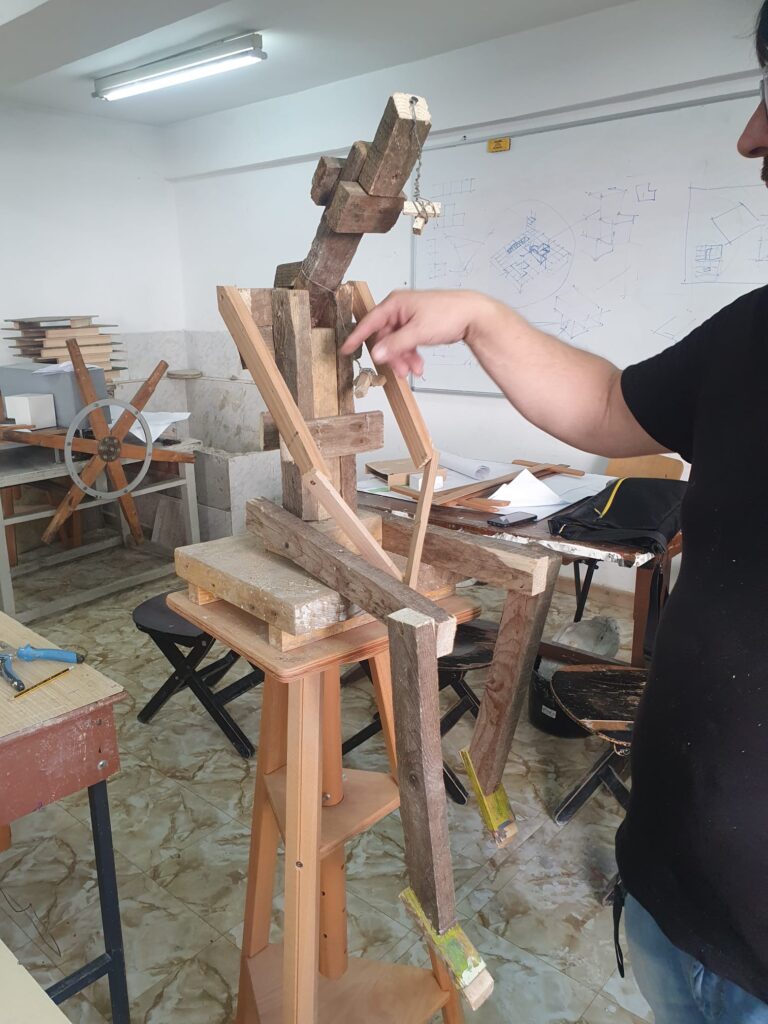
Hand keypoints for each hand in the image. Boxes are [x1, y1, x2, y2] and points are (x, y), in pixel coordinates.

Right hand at [340, 289, 496, 378]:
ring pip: (397, 343)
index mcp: (395, 303)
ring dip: (403, 358)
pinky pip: (408, 343)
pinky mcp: (419, 325)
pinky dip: (411, 355)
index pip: (369, 322)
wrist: (473, 315)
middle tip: (400, 371)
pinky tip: (418, 365)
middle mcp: (400, 309)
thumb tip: (376, 353)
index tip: (345, 349)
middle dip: (392, 356)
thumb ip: (394, 344)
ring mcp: (409, 317)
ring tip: (414, 371)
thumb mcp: (418, 332)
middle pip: (385, 337)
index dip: (357, 337)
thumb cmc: (448, 314)